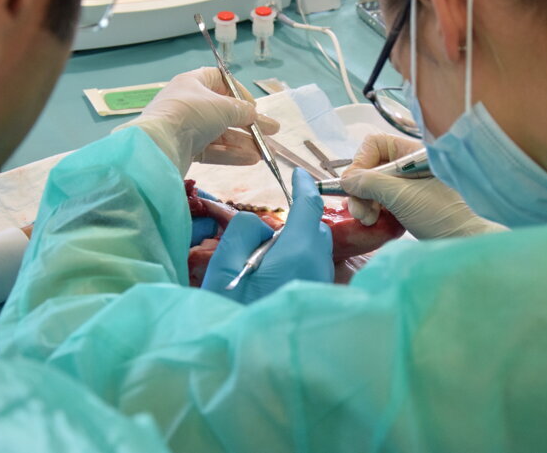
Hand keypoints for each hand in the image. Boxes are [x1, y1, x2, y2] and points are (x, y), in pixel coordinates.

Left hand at [113, 67, 278, 175]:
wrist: (159, 145)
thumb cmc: (192, 114)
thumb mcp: (223, 107)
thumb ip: (242, 110)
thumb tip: (254, 114)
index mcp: (193, 83)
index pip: (220, 80)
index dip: (239, 91)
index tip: (254, 105)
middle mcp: (189, 103)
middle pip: (225, 111)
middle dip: (249, 123)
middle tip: (272, 131)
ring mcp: (187, 128)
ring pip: (221, 133)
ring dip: (244, 142)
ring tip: (266, 152)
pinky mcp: (186, 149)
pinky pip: (213, 149)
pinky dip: (232, 153)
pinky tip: (252, 159)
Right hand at [201, 169, 333, 303]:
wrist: (250, 372)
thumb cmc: (233, 316)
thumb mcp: (223, 267)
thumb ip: (242, 231)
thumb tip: (260, 228)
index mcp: (297, 252)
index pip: (309, 205)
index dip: (304, 185)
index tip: (297, 173)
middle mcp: (318, 265)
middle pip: (314, 228)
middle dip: (295, 223)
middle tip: (261, 243)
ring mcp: (323, 284)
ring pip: (315, 249)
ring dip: (296, 245)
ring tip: (265, 267)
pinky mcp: (321, 299)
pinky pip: (314, 269)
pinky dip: (298, 263)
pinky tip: (275, 283)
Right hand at [339, 133, 505, 238]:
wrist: (467, 242)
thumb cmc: (444, 215)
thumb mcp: (403, 196)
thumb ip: (370, 183)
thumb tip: (346, 180)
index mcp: (413, 152)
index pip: (375, 145)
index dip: (360, 163)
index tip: (355, 187)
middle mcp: (409, 165)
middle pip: (370, 166)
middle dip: (360, 189)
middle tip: (360, 213)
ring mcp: (408, 185)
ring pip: (372, 186)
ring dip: (364, 202)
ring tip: (368, 220)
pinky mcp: (408, 204)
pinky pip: (380, 201)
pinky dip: (373, 211)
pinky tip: (375, 222)